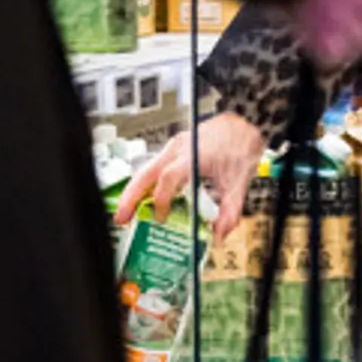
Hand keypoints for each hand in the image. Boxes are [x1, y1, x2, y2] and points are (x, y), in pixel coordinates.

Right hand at [117, 114, 261, 229]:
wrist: (239, 126)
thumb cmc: (239, 147)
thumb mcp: (239, 181)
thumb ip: (231, 210)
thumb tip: (219, 234)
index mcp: (194, 155)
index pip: (169, 177)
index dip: (161, 199)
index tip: (161, 218)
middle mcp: (179, 148)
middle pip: (146, 172)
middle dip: (131, 197)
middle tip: (121, 218)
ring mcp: (173, 147)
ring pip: (145, 170)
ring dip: (133, 192)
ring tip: (125, 215)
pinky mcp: (172, 150)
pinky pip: (153, 168)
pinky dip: (144, 186)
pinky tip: (141, 202)